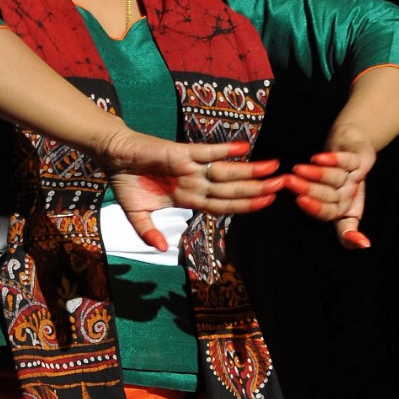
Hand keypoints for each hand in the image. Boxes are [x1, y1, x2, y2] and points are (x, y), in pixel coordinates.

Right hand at [101, 128, 282, 248]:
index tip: (268, 204)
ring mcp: (190, 167)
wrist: (113, 157)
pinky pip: (206, 152)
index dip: (245, 206)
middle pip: (232, 189)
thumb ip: (149, 233)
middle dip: (258, 189)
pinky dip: (223, 150)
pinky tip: (244, 149)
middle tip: (285, 185)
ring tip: (274, 168)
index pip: (223, 205)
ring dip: (250, 171)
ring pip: (225, 172)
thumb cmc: (127, 183)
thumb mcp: (137, 215)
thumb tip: (162, 249)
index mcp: (189, 198)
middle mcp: (195, 182)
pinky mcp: (180, 152)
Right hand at [283, 125, 376, 249]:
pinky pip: (346, 161)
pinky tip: (317, 159)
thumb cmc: (333, 177)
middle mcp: (350, 198)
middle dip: (309, 190)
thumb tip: (310, 211)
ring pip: (335, 178)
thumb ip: (311, 207)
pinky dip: (332, 160)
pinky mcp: (359, 160)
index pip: (345, 228)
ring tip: (297, 169)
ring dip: (316, 174)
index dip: (351, 236)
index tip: (361, 243)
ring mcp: (355, 179)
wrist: (349, 146)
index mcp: (344, 214)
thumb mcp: (323, 197)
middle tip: (289, 182)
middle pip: (331, 198)